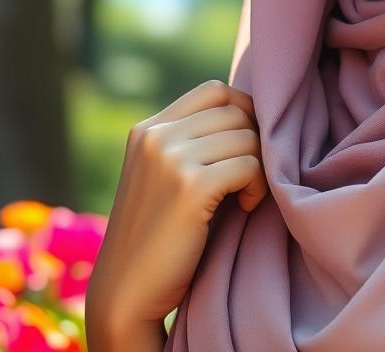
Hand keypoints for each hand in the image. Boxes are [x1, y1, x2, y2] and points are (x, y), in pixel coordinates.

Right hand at [85, 79, 268, 333]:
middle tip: (249, 175)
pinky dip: (257, 185)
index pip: (214, 90)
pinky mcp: (189, 186)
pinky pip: (248, 164)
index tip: (246, 147)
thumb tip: (250, 109)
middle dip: (254, 140)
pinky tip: (246, 206)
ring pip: (246, 135)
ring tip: (245, 194)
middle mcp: (155, 136)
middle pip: (235, 110)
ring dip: (258, 165)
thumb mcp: (165, 175)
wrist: (126, 294)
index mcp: (147, 129)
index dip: (243, 111)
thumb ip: (193, 140)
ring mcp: (169, 158)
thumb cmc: (158, 236)